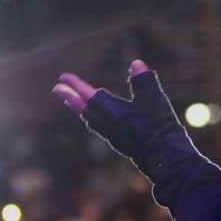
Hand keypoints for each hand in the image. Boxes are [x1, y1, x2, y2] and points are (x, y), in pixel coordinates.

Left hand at [52, 59, 186, 169]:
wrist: (163, 157)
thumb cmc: (159, 127)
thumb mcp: (154, 99)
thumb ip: (144, 80)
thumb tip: (135, 63)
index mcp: (113, 112)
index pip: (90, 95)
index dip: (76, 85)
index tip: (63, 77)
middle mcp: (108, 124)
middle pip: (84, 108)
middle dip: (70, 97)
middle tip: (57, 88)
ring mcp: (111, 134)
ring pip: (89, 119)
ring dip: (78, 107)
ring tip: (69, 100)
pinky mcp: (117, 141)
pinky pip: (97, 126)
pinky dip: (89, 117)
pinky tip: (91, 117)